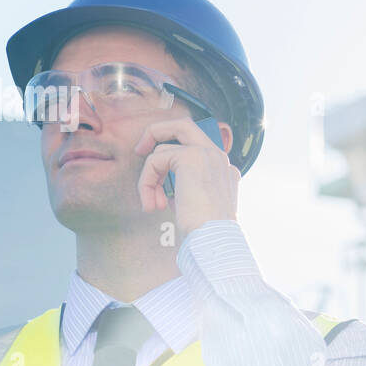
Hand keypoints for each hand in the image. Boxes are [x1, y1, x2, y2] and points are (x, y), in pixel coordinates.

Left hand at [134, 117, 239, 237]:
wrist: (215, 239)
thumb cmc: (205, 232)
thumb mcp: (198, 206)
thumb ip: (187, 188)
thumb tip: (164, 185)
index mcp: (225, 170)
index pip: (197, 148)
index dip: (173, 158)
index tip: (161, 179)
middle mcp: (219, 158)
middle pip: (184, 126)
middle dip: (157, 132)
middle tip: (140, 151)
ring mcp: (207, 154)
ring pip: (163, 147)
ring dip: (149, 177)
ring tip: (151, 203)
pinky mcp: (191, 157)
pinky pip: (155, 160)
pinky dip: (146, 182)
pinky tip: (153, 206)